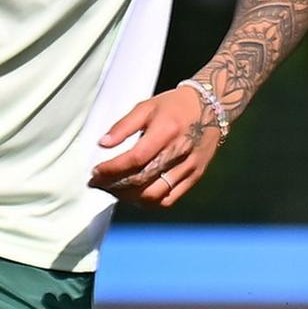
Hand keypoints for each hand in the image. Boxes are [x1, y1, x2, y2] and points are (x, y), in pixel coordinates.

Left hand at [90, 83, 225, 207]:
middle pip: (142, 180)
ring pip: (154, 195)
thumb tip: (102, 143)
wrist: (212, 107)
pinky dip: (148, 202)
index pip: (135, 159)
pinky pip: (169, 199)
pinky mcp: (194, 177)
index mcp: (166, 131)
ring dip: (128, 197)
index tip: (95, 172)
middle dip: (114, 185)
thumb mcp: (146, 107)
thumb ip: (123, 126)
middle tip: (98, 183)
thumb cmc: (175, 106)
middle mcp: (179, 152)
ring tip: (113, 190)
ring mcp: (189, 167)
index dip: (112, 169)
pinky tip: (134, 195)